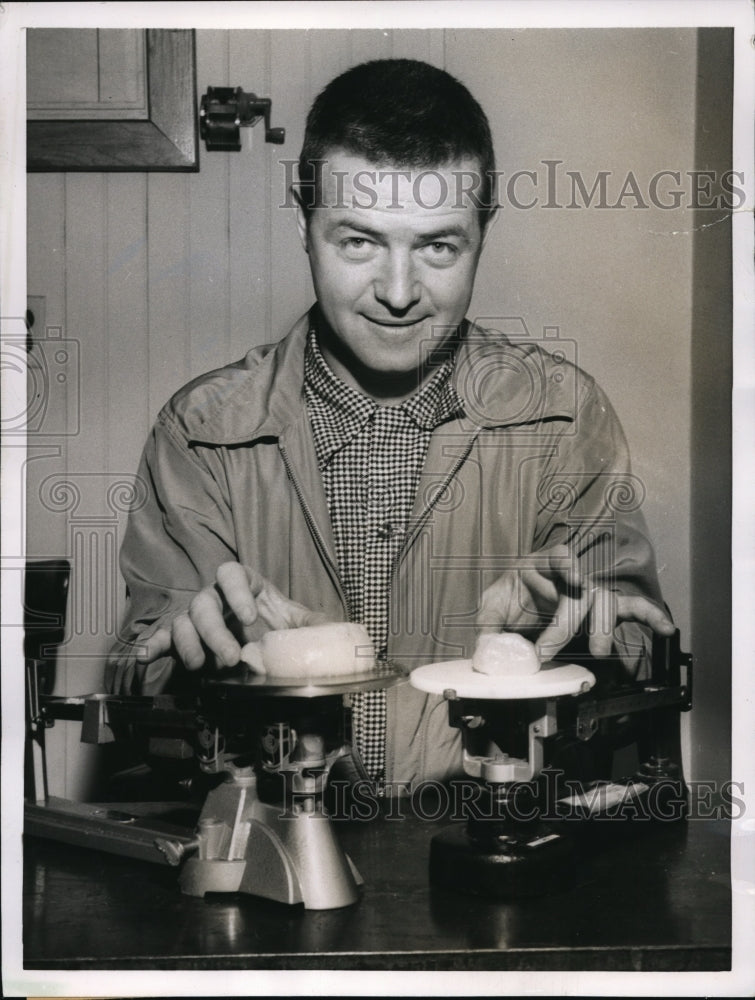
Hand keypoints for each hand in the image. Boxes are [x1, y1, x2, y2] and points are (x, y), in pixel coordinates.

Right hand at [135, 562, 327, 670]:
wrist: (266, 644)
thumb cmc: (279, 625)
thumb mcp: (299, 622)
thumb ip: (314, 624)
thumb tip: (333, 632)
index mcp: (244, 584)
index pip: (231, 573)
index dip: (236, 592)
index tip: (248, 616)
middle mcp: (215, 597)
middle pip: (204, 603)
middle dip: (214, 632)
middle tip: (231, 658)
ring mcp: (197, 617)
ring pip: (183, 622)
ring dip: (190, 644)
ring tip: (201, 667)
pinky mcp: (185, 639)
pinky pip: (164, 637)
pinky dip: (153, 645)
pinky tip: (145, 655)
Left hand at [476, 544, 674, 659]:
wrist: (520, 604)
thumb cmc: (511, 597)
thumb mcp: (493, 605)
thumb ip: (489, 623)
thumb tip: (489, 648)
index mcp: (541, 564)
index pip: (557, 555)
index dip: (566, 562)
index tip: (573, 573)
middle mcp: (571, 574)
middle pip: (580, 592)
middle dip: (564, 625)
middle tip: (545, 650)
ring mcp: (590, 590)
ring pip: (606, 603)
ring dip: (601, 628)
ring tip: (598, 651)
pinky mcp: (602, 608)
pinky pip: (632, 608)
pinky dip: (651, 616)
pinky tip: (666, 628)